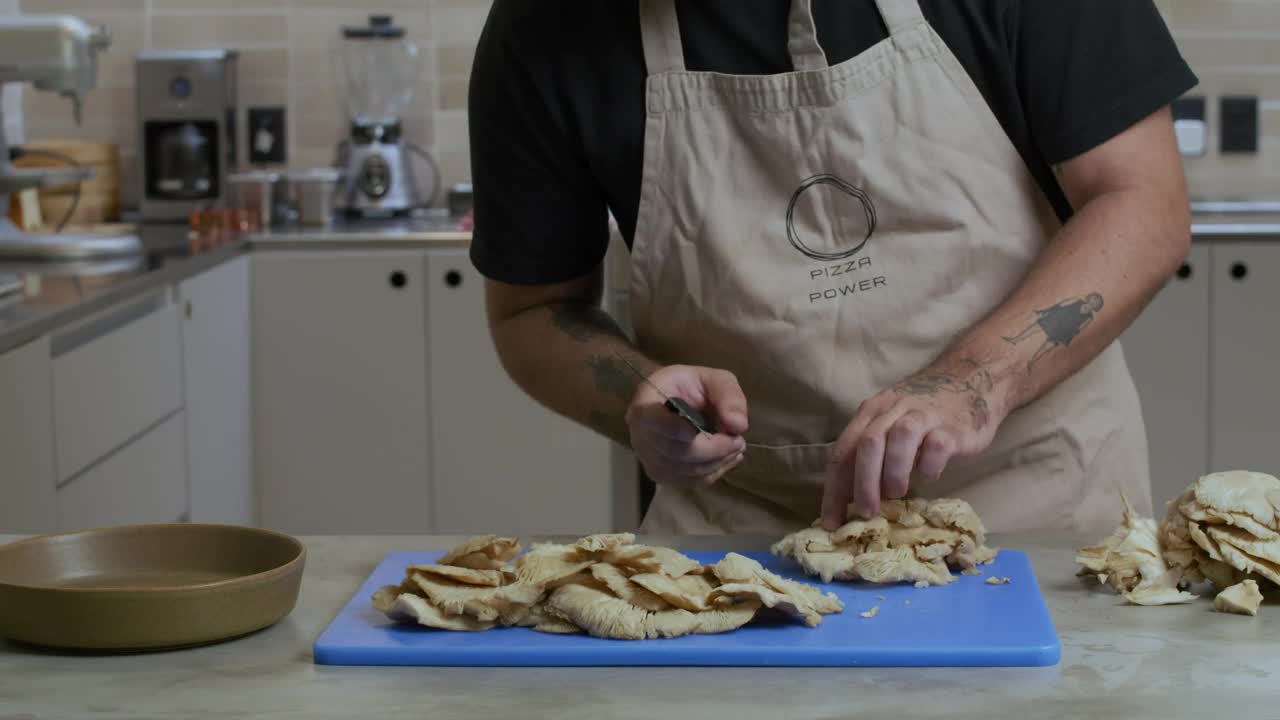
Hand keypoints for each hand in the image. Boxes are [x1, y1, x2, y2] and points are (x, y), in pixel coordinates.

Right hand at [624, 365, 748, 486]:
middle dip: (712, 449)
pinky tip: (725, 460)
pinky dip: (711, 473)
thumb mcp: (713, 379)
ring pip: (682, 470)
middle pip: (674, 451)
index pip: (654, 421)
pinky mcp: (659, 474)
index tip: (708, 430)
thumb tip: (738, 426)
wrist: (673, 401)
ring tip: (736, 448)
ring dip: (715, 463)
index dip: (679, 429)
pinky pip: (687, 481)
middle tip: (738, 441)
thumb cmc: (690, 387)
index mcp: (646, 402)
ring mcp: (647, 457)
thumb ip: (728, 395)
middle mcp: (640, 433)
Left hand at [821, 366, 1003, 528]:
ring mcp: (924, 415)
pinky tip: (929, 476)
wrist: (970, 379)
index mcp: (871, 412)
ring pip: (899, 439)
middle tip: (866, 513)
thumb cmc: (924, 411)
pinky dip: (929, 466)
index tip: (830, 522)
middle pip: (868, 445)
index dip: (834, 490)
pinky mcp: (953, 427)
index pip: (843, 453)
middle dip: (862, 484)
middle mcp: (893, 410)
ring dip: (892, 472)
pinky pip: (936, 446)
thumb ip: (873, 453)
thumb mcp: (890, 422)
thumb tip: (854, 500)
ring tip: (896, 493)